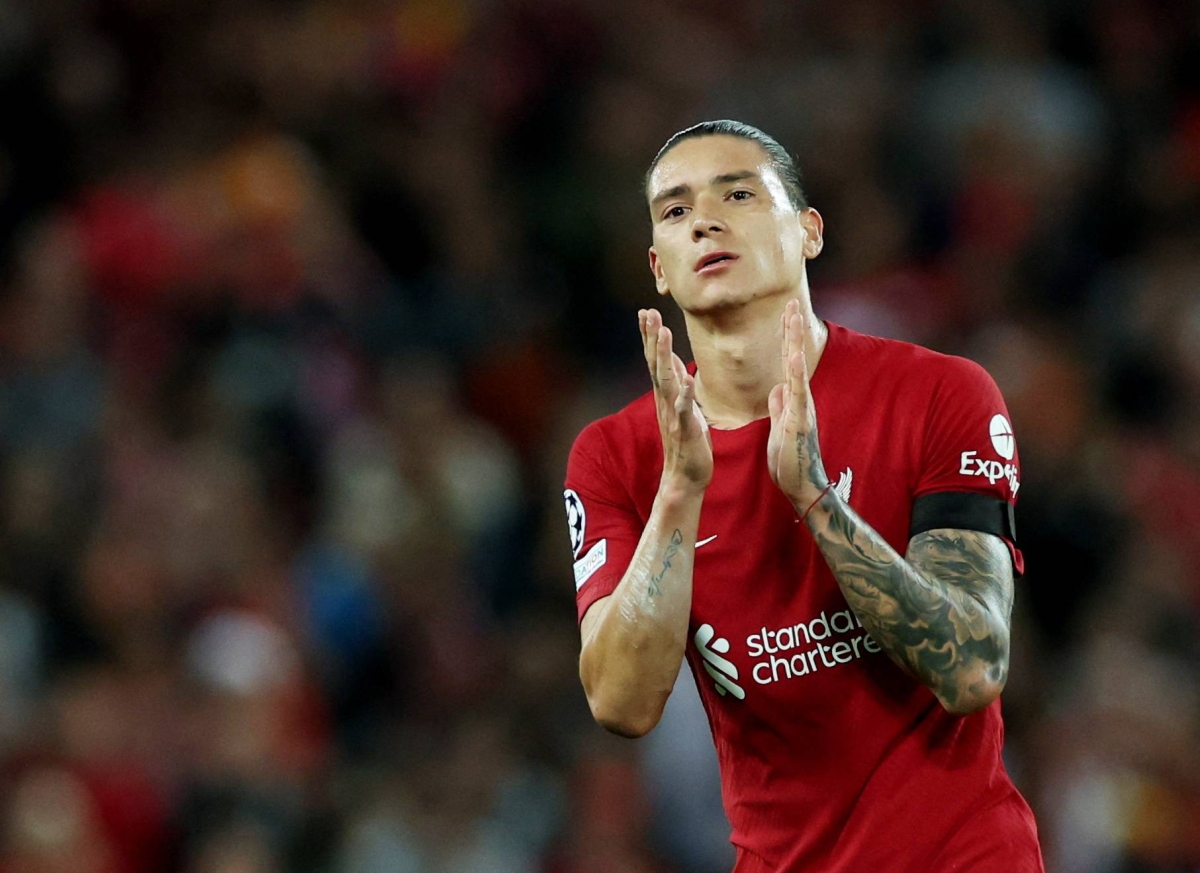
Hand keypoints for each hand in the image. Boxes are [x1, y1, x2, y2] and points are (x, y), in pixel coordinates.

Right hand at [639, 309, 712, 493]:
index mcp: (665, 395)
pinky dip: (685, 393)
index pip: (654, 360)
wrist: (685, 476)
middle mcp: (665, 401)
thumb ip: (675, 382)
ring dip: (663, 356)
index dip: (650, 337)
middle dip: (652, 338)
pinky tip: (687, 378)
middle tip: (648, 313)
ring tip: (663, 333)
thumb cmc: (687, 441)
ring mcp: (673, 415)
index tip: (646, 312)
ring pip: (666, 381)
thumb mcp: (682, 405)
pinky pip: (685, 409)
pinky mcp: (685, 429)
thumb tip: (670, 358)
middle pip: (655, 364)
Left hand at [767, 301, 828, 508]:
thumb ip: (779, 406)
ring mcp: (802, 407)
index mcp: (792, 398)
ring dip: (796, 342)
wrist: (801, 484)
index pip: (788, 362)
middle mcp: (800, 397)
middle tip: (791, 302)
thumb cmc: (790, 459)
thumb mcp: (779, 426)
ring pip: (798, 368)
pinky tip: (796, 355)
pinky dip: (797, 373)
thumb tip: (776, 388)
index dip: (786, 338)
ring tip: (794, 317)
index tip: (784, 314)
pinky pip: (798, 393)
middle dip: (792, 330)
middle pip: (795, 357)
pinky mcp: (800, 420)